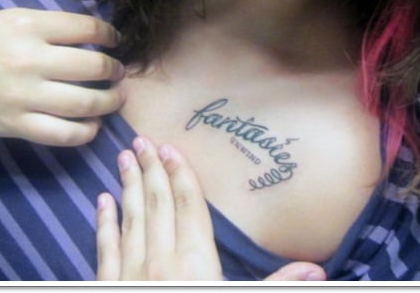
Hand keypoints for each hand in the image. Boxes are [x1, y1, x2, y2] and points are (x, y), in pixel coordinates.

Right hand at [0, 8, 124, 145]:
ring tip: (116, 98)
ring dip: (110, 102)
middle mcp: (29, 60)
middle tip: (118, 72)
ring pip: (84, 103)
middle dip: (115, 70)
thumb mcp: (15, 21)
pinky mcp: (15, 125)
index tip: (115, 40)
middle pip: (93, 66)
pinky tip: (93, 125)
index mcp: (29, 27)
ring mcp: (22, 96)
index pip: (87, 28)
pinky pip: (62, 134)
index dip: (110, 34)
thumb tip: (98, 35)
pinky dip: (86, 132)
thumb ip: (53, 27)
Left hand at [96, 137, 325, 280]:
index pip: (187, 205)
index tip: (170, 148)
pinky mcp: (109, 286)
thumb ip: (276, 286)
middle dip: (151, 169)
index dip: (180, 174)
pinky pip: (105, 248)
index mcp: (195, 261)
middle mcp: (161, 260)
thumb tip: (318, 271)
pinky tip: (101, 201)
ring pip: (131, 218)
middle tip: (141, 140)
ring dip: (128, 185)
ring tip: (123, 157)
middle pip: (157, 203)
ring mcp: (131, 274)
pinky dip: (103, 222)